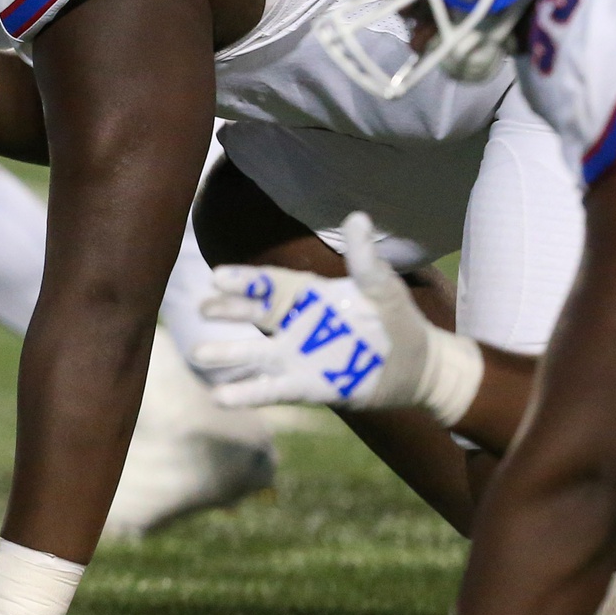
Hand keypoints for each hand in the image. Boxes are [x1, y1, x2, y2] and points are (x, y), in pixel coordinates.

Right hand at [194, 212, 478, 421]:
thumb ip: (365, 261)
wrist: (417, 368)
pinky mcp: (304, 387)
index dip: (245, 281)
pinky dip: (245, 393)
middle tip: (203, 309)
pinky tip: (220, 397)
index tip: (218, 277)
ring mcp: (295, 358)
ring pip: (253, 355)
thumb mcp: (384, 289)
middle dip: (228, 311)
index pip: (271, 285)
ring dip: (227, 355)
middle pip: (254, 316)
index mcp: (310, 297)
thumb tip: (357, 217)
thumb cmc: (398, 322)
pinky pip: (270, 390)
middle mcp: (294, 326)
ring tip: (198, 355)